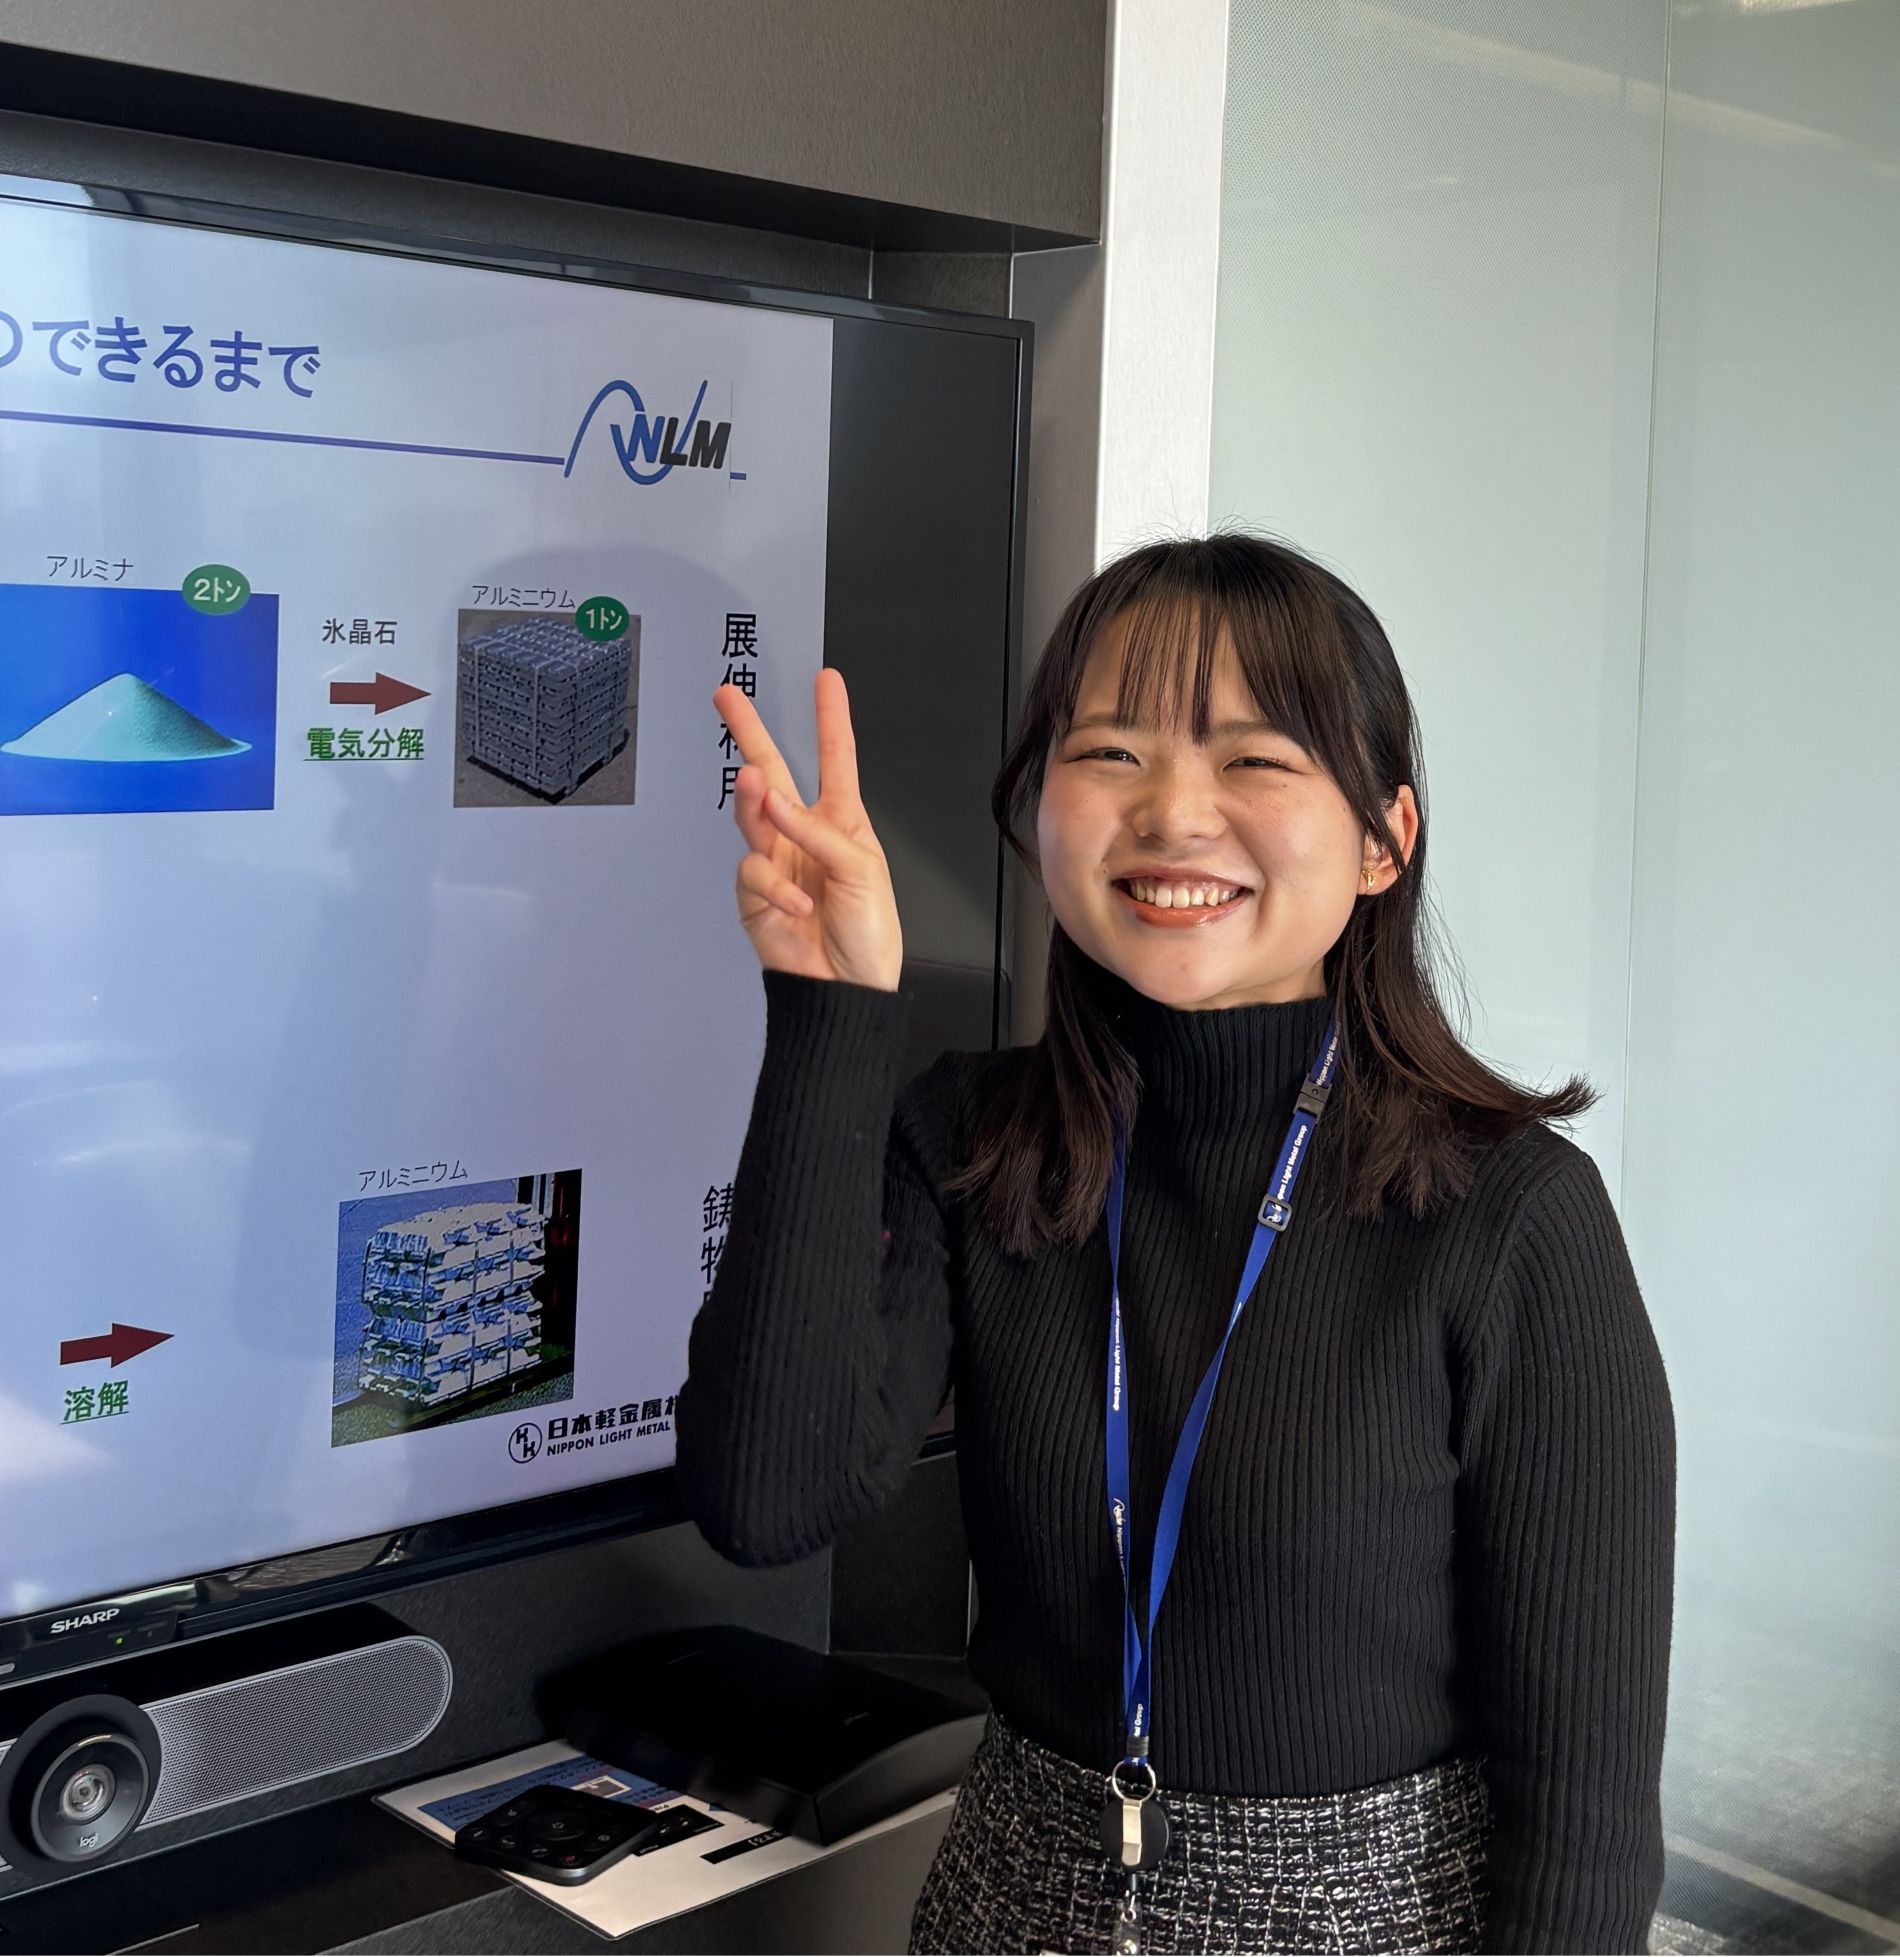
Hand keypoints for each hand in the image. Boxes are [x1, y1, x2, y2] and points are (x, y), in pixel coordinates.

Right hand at [714, 668, 902, 991]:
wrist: (845, 989)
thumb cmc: (868, 935)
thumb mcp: (862, 872)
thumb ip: (818, 833)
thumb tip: (775, 802)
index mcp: (842, 823)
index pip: (835, 760)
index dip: (830, 719)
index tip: (826, 681)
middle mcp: (804, 835)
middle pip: (772, 772)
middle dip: (749, 732)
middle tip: (728, 696)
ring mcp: (776, 862)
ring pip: (751, 813)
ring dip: (752, 796)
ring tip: (754, 782)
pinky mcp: (754, 894)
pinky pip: (754, 872)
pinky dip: (775, 887)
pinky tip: (796, 905)